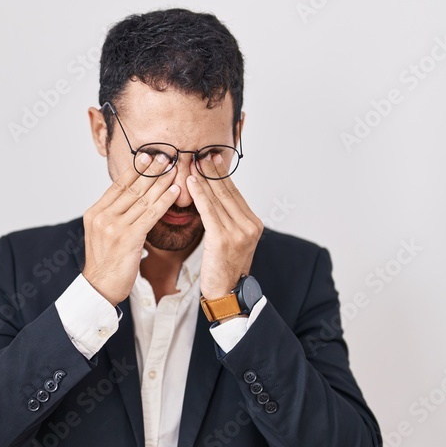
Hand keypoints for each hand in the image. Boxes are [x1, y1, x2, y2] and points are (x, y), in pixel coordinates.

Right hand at [81, 153, 180, 304]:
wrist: (100, 287)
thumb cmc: (105, 263)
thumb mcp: (102, 233)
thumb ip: (113, 215)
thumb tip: (131, 199)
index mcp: (95, 212)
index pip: (118, 185)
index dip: (135, 170)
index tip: (148, 156)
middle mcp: (103, 216)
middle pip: (131, 188)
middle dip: (151, 171)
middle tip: (166, 156)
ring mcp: (114, 227)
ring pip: (143, 199)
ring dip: (161, 183)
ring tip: (174, 170)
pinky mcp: (128, 238)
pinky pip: (151, 214)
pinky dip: (164, 201)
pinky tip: (175, 192)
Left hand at [186, 155, 262, 298]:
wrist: (227, 293)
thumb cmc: (224, 268)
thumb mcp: (232, 240)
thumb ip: (228, 220)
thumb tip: (215, 199)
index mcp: (253, 224)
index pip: (235, 194)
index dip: (222, 175)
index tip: (213, 159)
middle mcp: (250, 226)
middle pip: (227, 192)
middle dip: (213, 172)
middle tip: (202, 153)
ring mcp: (238, 232)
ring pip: (218, 199)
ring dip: (204, 179)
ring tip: (194, 163)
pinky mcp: (223, 239)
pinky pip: (208, 211)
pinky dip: (200, 194)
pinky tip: (191, 182)